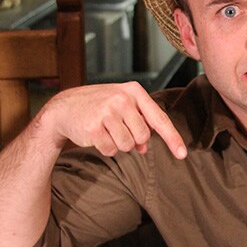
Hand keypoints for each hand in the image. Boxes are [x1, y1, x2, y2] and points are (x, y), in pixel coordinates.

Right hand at [40, 82, 186, 158]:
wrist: (64, 107)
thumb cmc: (99, 107)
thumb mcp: (122, 108)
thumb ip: (139, 124)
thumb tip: (145, 148)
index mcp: (134, 91)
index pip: (159, 119)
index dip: (172, 138)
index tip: (182, 154)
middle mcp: (122, 99)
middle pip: (143, 136)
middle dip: (133, 140)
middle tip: (117, 129)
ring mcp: (106, 111)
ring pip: (128, 145)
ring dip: (118, 145)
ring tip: (106, 130)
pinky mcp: (93, 126)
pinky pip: (111, 150)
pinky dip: (105, 148)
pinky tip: (95, 135)